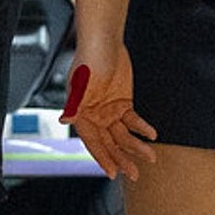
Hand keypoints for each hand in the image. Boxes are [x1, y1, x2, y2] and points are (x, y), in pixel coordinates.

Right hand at [60, 49, 157, 179]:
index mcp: (81, 114)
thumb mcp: (82, 83)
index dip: (102, 158)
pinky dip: (142, 128)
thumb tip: (64, 121)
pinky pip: (133, 121)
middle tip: (134, 174)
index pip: (92, 142)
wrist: (104, 41)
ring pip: (123, 135)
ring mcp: (109, 110)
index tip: (113, 173)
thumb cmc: (89, 59)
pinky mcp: (123, 103)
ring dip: (135, 146)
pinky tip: (151, 134)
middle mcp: (94, 115)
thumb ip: (74, 103)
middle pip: (109, 143)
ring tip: (149, 156)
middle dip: (122, 159)